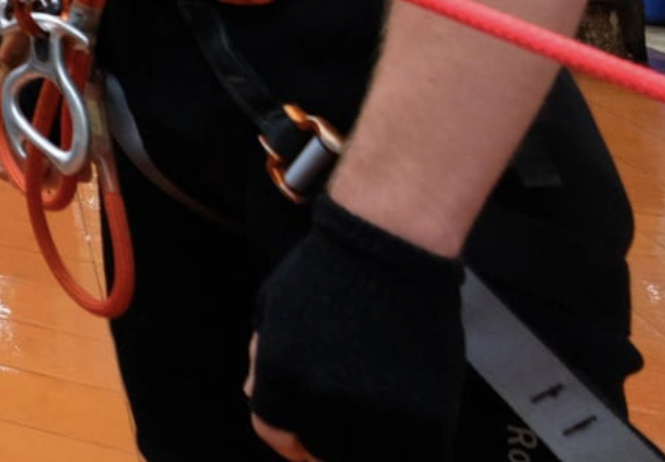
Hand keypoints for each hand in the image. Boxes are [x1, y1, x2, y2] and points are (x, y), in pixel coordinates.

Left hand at [245, 196, 463, 461]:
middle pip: (322, 450)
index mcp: (281, 371)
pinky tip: (407, 432)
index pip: (274, 433)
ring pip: (366, 458)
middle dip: (328, 439)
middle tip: (344, 425)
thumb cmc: (332, 270)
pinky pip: (417, 458)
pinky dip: (411, 451)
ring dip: (368, 447)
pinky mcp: (428, 414)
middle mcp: (325, 395)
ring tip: (375, 423)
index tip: (304, 441)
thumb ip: (263, 358)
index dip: (289, 441)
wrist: (391, 244)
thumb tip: (257, 399)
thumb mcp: (274, 308)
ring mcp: (378, 409)